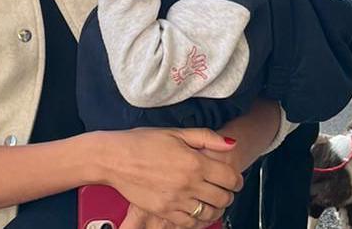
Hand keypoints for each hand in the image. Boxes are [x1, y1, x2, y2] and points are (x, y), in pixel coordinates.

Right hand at [97, 128, 239, 227]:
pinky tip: (194, 210)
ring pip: (209, 212)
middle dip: (227, 194)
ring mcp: (177, 199)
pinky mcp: (164, 210)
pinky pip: (190, 222)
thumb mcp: (175, 132)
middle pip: (223, 197)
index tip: (233, 180)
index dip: (236, 180)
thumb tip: (230, 144)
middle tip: (222, 190)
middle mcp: (189, 183)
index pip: (230, 178)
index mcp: (195, 161)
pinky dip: (197, 218)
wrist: (114, 157)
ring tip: (210, 201)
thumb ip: (206, 137)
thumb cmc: (142, 142)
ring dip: (215, 208)